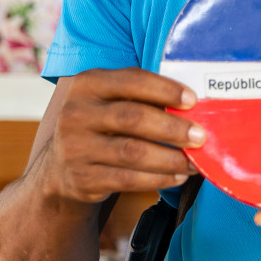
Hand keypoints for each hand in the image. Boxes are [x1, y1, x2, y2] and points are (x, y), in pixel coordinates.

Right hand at [33, 67, 204, 205]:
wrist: (59, 168)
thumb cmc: (100, 126)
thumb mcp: (108, 101)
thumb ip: (140, 96)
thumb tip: (192, 105)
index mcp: (87, 84)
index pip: (131, 80)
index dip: (165, 90)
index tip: (193, 101)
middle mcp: (75, 113)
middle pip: (133, 118)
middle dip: (172, 128)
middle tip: (200, 136)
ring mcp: (75, 148)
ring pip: (133, 153)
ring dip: (170, 158)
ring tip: (194, 162)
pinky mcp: (81, 178)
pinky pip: (128, 179)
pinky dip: (158, 178)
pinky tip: (177, 176)